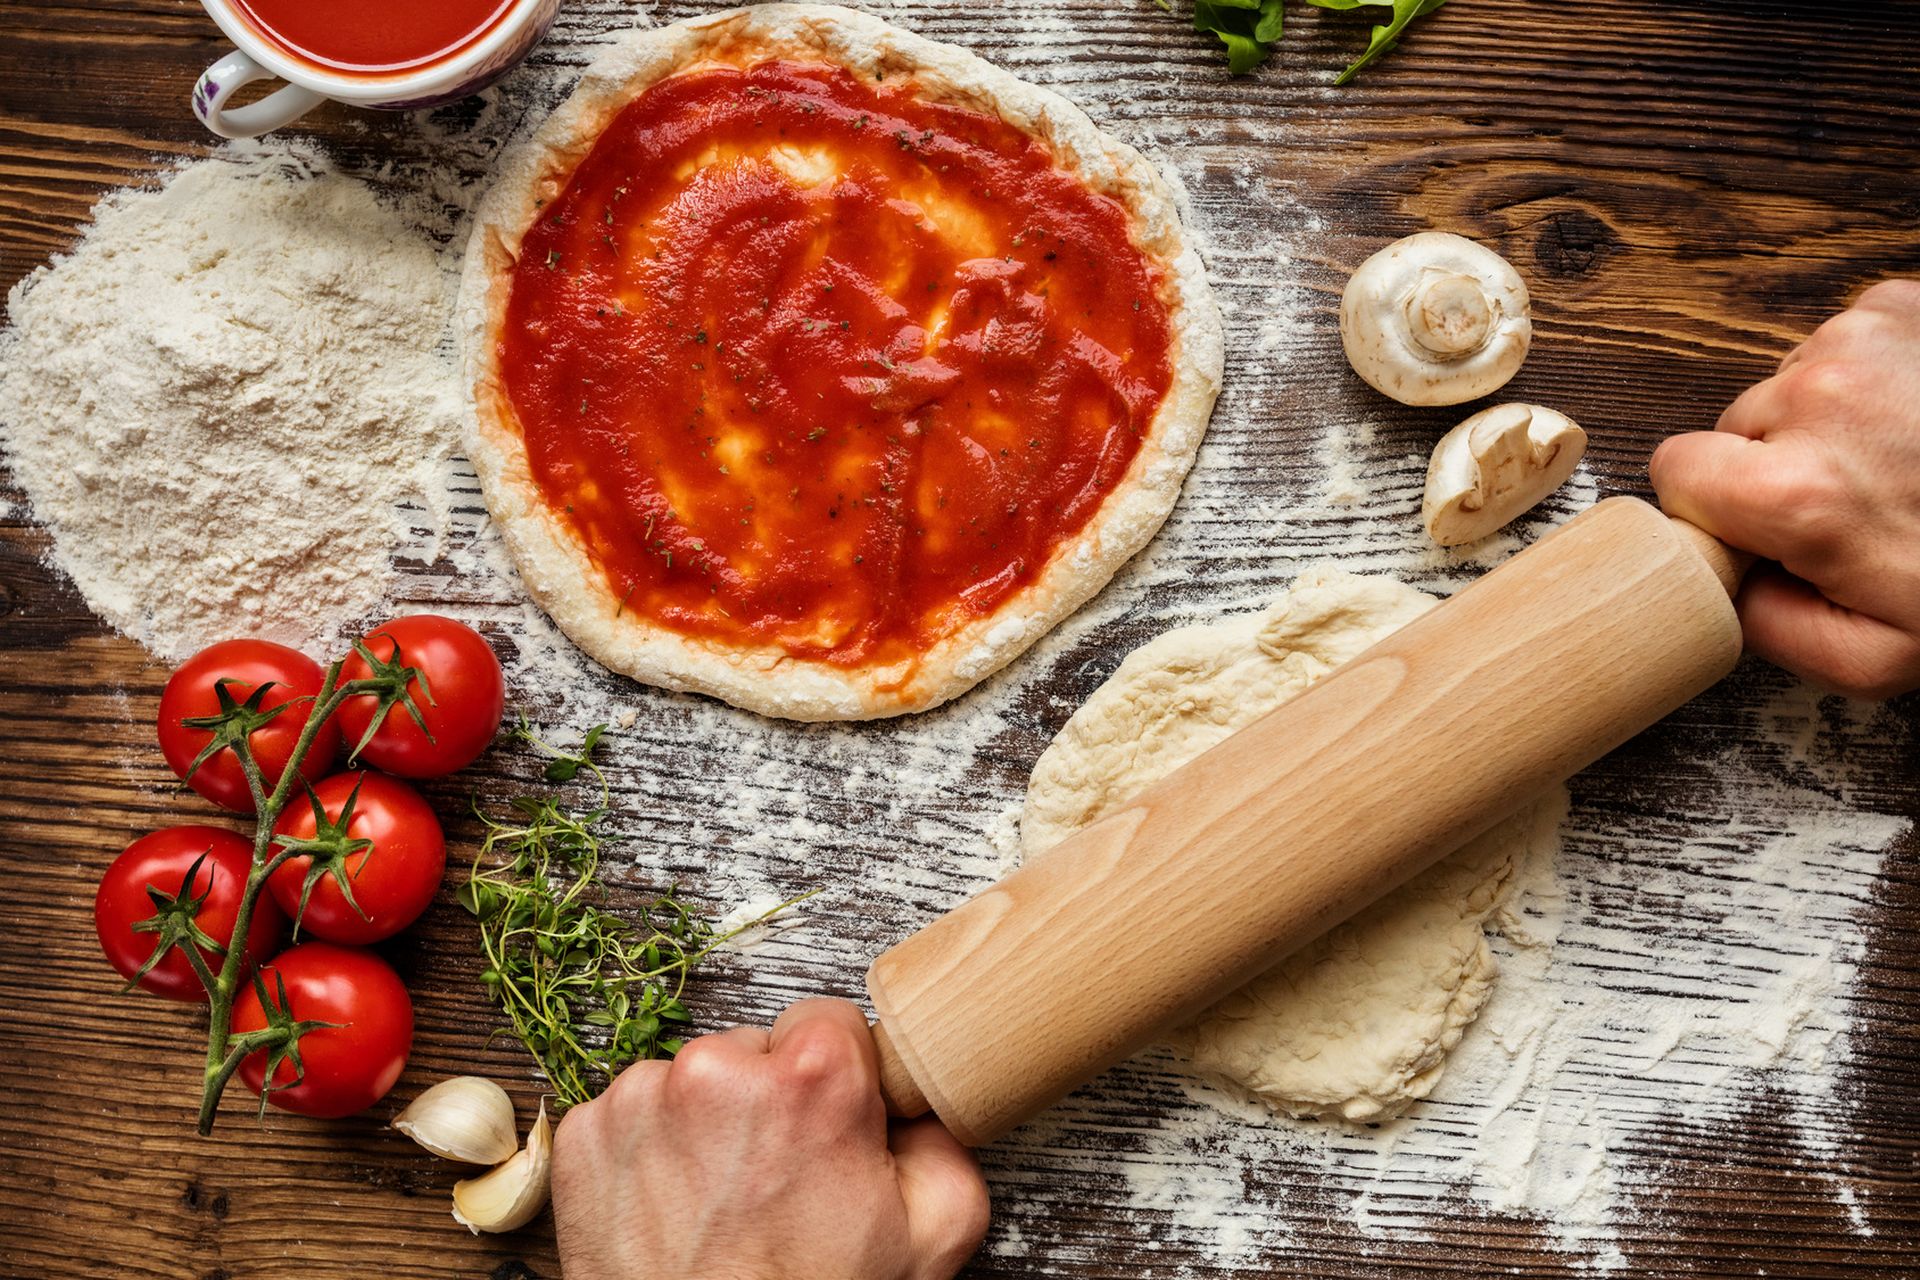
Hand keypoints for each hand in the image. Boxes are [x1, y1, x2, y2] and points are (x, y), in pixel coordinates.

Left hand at [550, 998, 989, 1279]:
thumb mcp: (933, 1233)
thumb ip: (942, 1139)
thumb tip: (917, 1103)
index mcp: (809, 1077)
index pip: (830, 1019)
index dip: (836, 1079)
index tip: (827, 1126)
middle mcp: (715, 1069)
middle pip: (757, 1048)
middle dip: (769, 1100)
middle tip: (777, 1180)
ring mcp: (640, 1099)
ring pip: (692, 1080)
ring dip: (708, 1124)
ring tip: (722, 1203)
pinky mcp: (584, 1135)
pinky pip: (634, 1115)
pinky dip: (653, 1151)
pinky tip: (677, 1208)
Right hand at [1650, 279, 1919, 698]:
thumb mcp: (1872, 660)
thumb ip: (1764, 630)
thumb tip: (1724, 586)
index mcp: (1795, 490)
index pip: (1676, 471)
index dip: (1720, 509)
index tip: (1774, 533)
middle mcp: (1819, 399)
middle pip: (1734, 426)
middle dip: (1775, 464)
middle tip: (1857, 505)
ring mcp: (1861, 339)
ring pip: (1788, 383)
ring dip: (1827, 421)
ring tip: (1899, 459)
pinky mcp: (1899, 305)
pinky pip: (1840, 345)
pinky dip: (1869, 380)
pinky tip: (1915, 419)